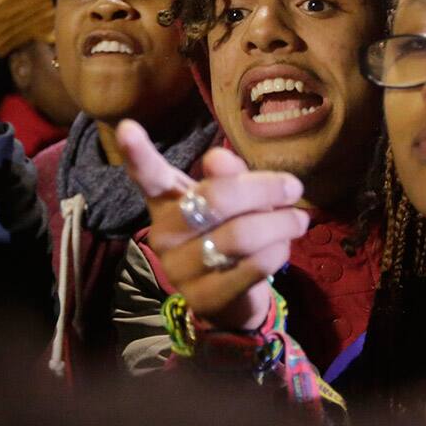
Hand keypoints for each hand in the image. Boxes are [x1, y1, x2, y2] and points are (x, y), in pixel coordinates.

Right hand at [117, 120, 308, 329]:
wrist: (231, 297)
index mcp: (167, 201)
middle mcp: (164, 234)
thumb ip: (229, 176)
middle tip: (294, 187)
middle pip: (216, 200)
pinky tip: (283, 247)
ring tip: (298, 220)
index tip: (126, 126)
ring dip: (280, 224)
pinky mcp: (205, 298)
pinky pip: (253, 266)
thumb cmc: (229, 232)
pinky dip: (278, 251)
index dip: (137, 154)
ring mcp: (180, 270)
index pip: (150, 176)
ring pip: (240, 236)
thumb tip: (219, 157)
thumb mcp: (233, 199)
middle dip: (265, 189)